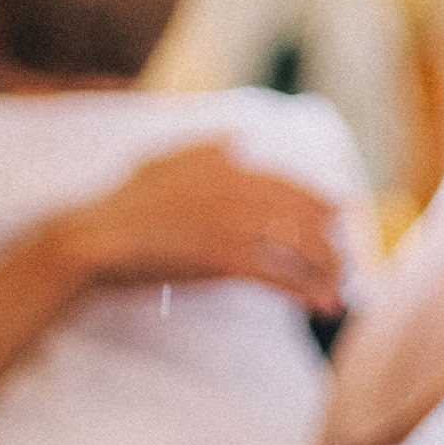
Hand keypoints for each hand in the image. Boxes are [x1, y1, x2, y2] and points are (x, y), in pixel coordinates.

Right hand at [50, 142, 344, 316]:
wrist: (97, 237)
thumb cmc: (125, 202)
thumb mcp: (165, 159)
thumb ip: (205, 148)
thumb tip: (238, 138)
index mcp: (230, 165)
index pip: (293, 184)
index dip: (322, 202)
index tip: (343, 214)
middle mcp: (241, 190)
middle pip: (306, 216)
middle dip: (333, 242)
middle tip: (346, 263)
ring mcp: (235, 224)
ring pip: (301, 248)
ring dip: (327, 273)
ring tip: (339, 294)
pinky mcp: (226, 260)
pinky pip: (281, 277)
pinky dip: (308, 292)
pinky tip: (322, 306)